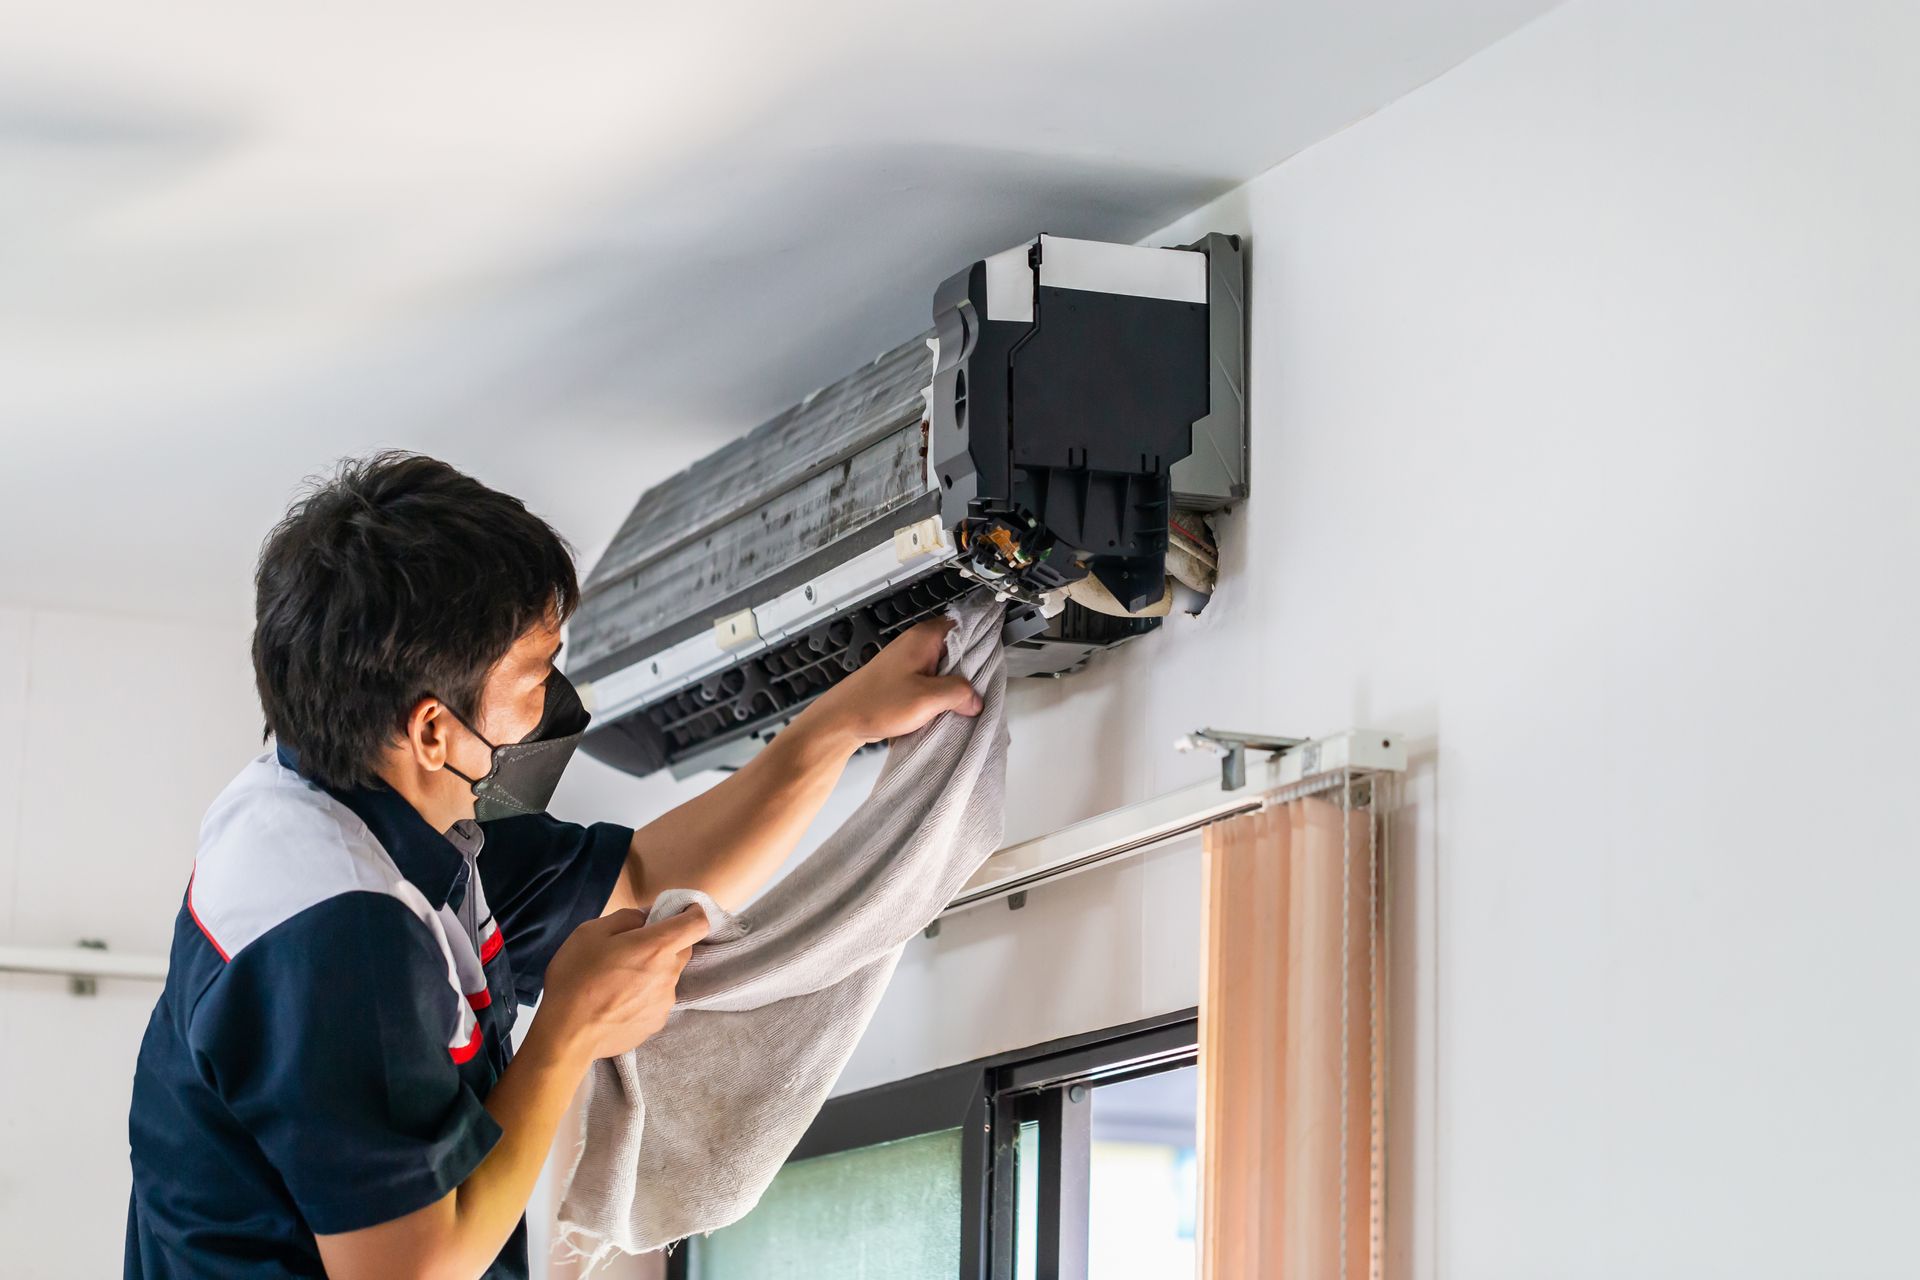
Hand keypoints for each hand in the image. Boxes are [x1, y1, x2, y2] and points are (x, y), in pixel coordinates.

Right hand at [535, 905, 709, 1063]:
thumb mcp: (591, 932)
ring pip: (667, 976)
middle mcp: (669, 974)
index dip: (693, 912)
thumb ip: (626, 918)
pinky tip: (617, 1001)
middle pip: (682, 949)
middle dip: (664, 943)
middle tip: (632, 948)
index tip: (679, 911)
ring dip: (652, 971)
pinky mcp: (657, 1023)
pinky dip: (644, 996)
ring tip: (618, 980)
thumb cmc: (576, 977)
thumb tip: (646, 918)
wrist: (567, 1034)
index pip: (698, 923)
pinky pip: (657, 999)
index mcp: (656, 947)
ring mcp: (665, 1002)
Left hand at [804, 617, 982, 747]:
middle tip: (978, 691)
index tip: (996, 663)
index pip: (968, 627)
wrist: (842, 719)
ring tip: (960, 703)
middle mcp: (919, 642)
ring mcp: (912, 659)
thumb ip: (958, 692)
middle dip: (971, 671)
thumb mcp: (927, 699)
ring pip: (947, 667)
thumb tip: (976, 698)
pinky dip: (941, 692)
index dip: (984, 644)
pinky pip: (934, 679)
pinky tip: (943, 708)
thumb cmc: (876, 703)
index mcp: (926, 637)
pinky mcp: (906, 676)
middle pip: (960, 650)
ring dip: (955, 685)